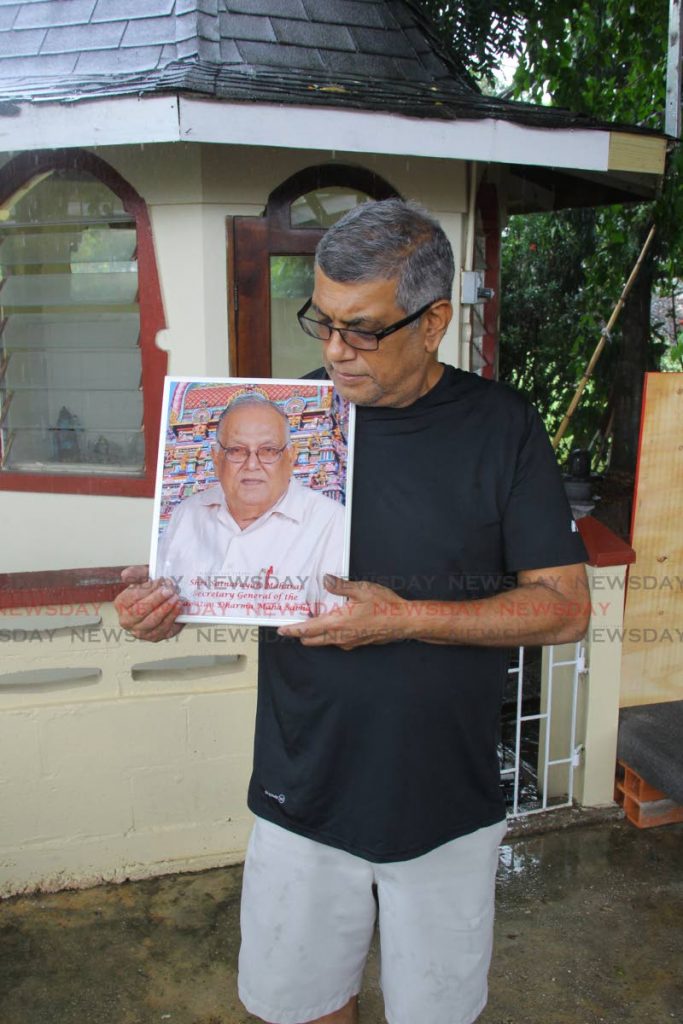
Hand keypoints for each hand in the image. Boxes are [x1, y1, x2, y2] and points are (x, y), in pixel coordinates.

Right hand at [114, 565, 184, 642]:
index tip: (160, 581)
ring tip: (175, 598)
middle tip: (169, 591)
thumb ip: (136, 573)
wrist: (161, 601)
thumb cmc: (150, 590)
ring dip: (166, 609)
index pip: (133, 596)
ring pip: (152, 621)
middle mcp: (127, 620)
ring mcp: (139, 631)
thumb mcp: (144, 577)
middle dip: (157, 599)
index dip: (148, 589)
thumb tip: (125, 575)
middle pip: (141, 610)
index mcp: (121, 604)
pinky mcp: (153, 637)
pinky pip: (163, 629)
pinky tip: (177, 608)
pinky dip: (172, 618)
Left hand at [277, 574, 411, 649]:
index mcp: (337, 623)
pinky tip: (335, 622)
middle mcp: (340, 637)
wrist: (403, 621)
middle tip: (296, 623)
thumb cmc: (384, 605)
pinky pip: (337, 641)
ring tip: (314, 620)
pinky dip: (330, 634)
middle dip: (301, 633)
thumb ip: (340, 586)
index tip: (281, 630)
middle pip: (312, 640)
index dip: (292, 630)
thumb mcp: (361, 589)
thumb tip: (325, 580)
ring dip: (316, 634)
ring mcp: (349, 642)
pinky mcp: (356, 643)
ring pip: (324, 642)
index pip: (307, 630)